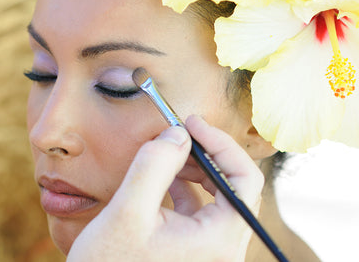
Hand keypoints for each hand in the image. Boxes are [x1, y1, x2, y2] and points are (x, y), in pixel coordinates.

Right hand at [66, 115, 263, 261]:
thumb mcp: (127, 209)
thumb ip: (155, 165)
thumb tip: (179, 133)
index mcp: (219, 241)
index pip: (244, 179)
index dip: (221, 143)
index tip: (193, 123)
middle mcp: (223, 249)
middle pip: (234, 186)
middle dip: (206, 154)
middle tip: (179, 133)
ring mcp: (210, 251)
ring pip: (218, 197)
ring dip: (196, 169)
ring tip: (169, 153)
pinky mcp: (195, 249)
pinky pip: (202, 211)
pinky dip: (187, 187)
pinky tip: (166, 177)